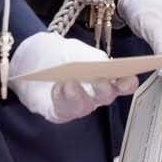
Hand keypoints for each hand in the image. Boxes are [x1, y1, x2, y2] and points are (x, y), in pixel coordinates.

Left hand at [9, 32, 136, 123]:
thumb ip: (90, 57)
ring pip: (84, 107)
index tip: (129, 78)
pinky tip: (57, 87)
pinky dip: (60, 98)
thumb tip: (104, 65)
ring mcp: (77, 105)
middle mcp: (95, 95)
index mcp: (105, 77)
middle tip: (100, 81)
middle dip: (105, 90)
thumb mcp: (76, 49)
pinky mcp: (58, 112)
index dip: (128, 83)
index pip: (123, 83)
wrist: (32, 61)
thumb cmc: (60, 54)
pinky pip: (62, 110)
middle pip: (106, 97)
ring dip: (78, 95)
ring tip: (70, 82)